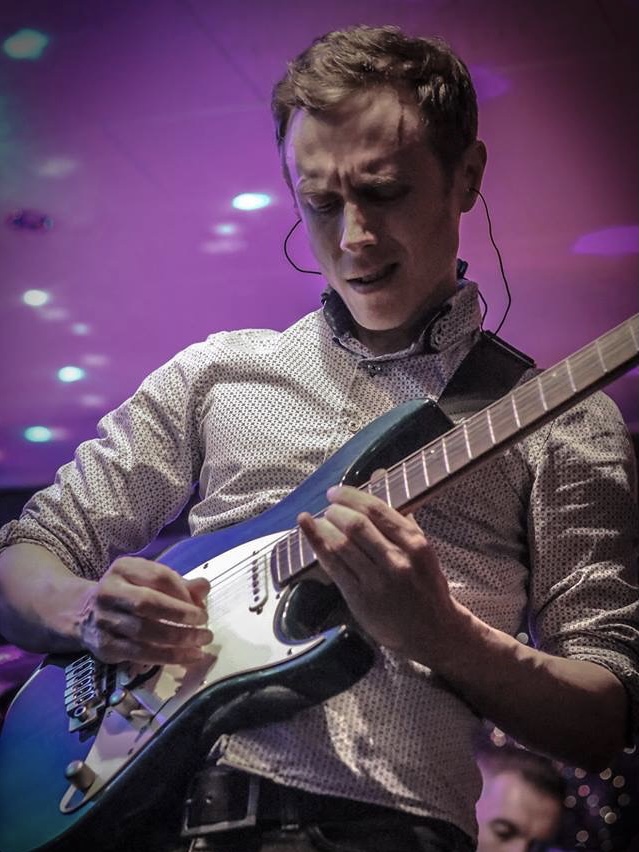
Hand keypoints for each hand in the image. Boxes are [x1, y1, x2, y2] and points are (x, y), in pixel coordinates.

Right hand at [77, 556, 211, 663]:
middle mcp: (109, 591)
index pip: (158, 576)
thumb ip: (179, 584)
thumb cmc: (129, 594)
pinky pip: (139, 654)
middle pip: (148, 603)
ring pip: (144, 632)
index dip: (184, 592)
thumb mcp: (150, 580)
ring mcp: (104, 620)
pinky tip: (186, 656)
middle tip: (205, 625)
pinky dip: (167, 656)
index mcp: (123, 568)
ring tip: (201, 643)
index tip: (201, 605)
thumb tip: (204, 587)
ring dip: (178, 640)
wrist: (85, 614)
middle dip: (181, 615)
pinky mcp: (105, 646)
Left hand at [298, 485, 460, 663]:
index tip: (336, 492)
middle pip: (357, 526)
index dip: (351, 497)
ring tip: (319, 519)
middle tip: (329, 506)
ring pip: (342, 545)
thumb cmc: (425, 584)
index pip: (377, 510)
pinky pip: (334, 567)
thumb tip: (379, 475)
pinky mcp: (360, 598)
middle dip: (336, 510)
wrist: (432, 630)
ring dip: (324, 527)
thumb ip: (399, 513)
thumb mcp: (421, 547)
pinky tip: (308, 531)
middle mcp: (397, 561)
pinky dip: (318, 545)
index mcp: (414, 543)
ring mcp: (377, 581)